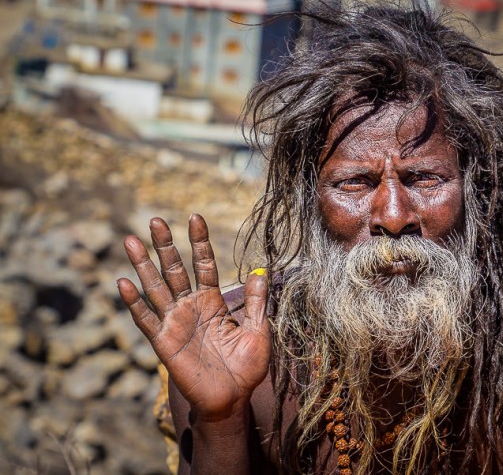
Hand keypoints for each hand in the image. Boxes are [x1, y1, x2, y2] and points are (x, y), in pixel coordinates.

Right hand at [117, 214, 270, 420]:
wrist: (232, 400)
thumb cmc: (247, 368)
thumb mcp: (259, 330)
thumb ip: (258, 302)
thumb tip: (261, 269)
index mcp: (212, 302)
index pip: (203, 265)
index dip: (199, 243)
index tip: (195, 218)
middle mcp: (190, 307)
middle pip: (174, 270)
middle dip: (164, 245)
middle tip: (154, 220)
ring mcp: (175, 323)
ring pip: (155, 288)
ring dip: (142, 264)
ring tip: (130, 240)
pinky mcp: (163, 342)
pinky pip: (146, 319)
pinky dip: (134, 302)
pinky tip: (123, 282)